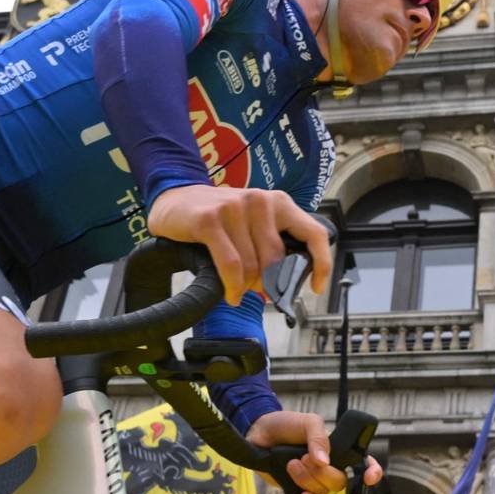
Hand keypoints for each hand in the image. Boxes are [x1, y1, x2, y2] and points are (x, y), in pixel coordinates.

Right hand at [146, 185, 332, 306]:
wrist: (172, 199)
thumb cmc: (215, 218)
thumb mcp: (251, 223)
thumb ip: (271, 242)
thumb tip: (286, 282)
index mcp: (278, 202)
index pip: (314, 233)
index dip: (321, 264)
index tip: (317, 287)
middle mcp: (260, 201)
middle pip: (277, 260)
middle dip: (268, 284)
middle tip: (255, 292)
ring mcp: (234, 208)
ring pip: (252, 266)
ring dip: (244, 287)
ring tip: (236, 291)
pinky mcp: (210, 220)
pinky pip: (231, 265)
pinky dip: (232, 286)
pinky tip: (230, 294)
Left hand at [246, 410, 382, 493]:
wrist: (258, 432)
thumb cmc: (286, 424)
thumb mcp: (307, 422)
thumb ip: (319, 437)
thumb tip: (324, 461)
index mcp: (338, 449)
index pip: (363, 463)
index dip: (371, 472)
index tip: (368, 477)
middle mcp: (329, 467)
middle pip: (340, 482)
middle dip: (323, 473)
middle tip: (304, 458)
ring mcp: (314, 480)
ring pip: (323, 491)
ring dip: (306, 479)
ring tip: (292, 463)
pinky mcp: (297, 490)